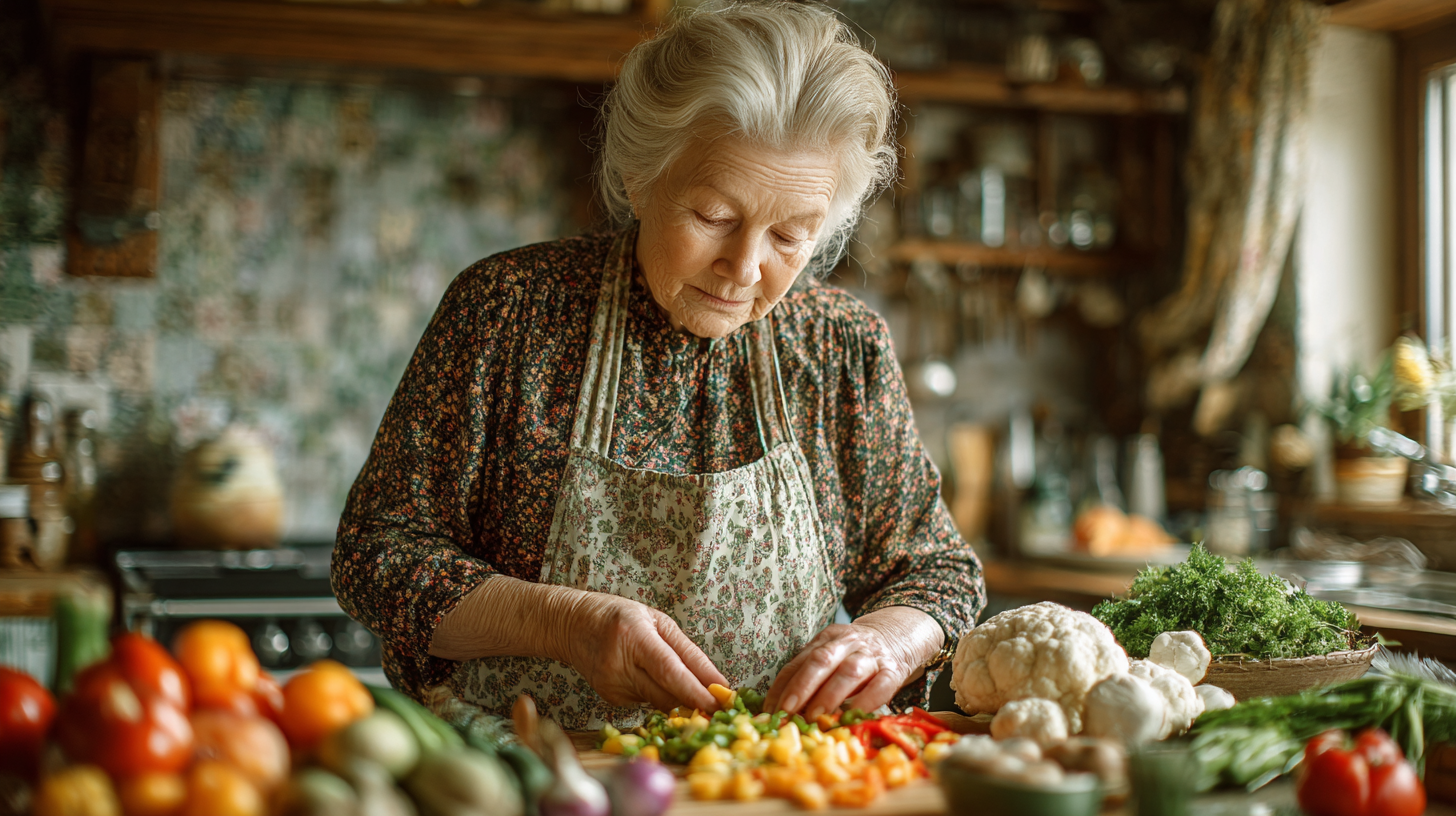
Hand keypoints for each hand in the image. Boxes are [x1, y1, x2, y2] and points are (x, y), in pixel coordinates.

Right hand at [562, 591, 726, 713]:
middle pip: (666, 694)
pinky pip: (645, 702)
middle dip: (694, 700)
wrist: (571, 625)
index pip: (669, 671)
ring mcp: (612, 685)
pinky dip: (656, 693)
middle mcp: (620, 664)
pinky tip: (646, 675)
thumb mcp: (657, 620)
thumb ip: (687, 652)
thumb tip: (717, 682)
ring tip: (673, 675)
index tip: (719, 703)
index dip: (695, 690)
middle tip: (717, 703)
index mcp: (634, 636)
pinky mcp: (609, 698)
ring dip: (676, 695)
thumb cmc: (620, 616)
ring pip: (659, 702)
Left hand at [763, 607, 942, 718]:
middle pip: (821, 661)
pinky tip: (852, 716)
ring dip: (829, 695)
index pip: (799, 661)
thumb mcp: (830, 655)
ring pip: (848, 672)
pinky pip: (880, 686)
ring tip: (815, 716)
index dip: (782, 686)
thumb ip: (810, 675)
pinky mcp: (893, 670)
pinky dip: (865, 702)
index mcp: (826, 638)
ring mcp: (870, 656)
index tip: (770, 710)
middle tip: (788, 711)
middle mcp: (847, 643)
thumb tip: (781, 708)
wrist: (896, 635)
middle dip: (802, 687)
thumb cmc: (854, 655)